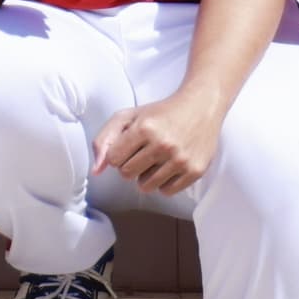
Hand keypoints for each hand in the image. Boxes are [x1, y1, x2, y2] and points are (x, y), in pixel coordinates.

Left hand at [94, 81, 225, 197]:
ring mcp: (180, 159)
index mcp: (144, 128)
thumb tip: (96, 171)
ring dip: (146, 176)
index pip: (113, 159)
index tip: (128, 146)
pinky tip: (169, 167)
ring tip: (156, 160)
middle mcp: (162, 144)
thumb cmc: (161, 112)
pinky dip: (164, 183)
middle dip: (130, 165)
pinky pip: (166, 192)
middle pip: (127, 174)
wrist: (201, 107)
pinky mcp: (195, 171)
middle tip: (143, 152)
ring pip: (146, 186)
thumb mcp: (129, 116)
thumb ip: (105, 139)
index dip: (118, 154)